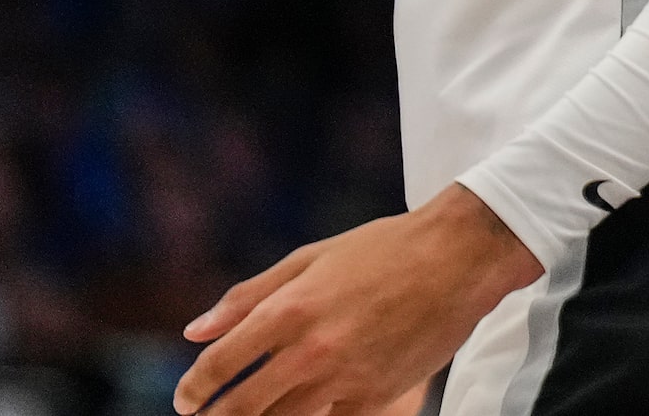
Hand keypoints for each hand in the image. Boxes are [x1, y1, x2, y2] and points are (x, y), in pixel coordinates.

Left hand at [173, 185, 543, 414]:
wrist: (460, 257)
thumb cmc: (385, 249)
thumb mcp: (311, 259)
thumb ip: (249, 296)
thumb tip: (192, 331)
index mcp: (289, 308)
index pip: (219, 365)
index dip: (193, 389)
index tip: (187, 399)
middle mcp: (311, 348)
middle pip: (241, 408)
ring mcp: (344, 377)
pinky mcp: (375, 397)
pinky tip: (308, 410)